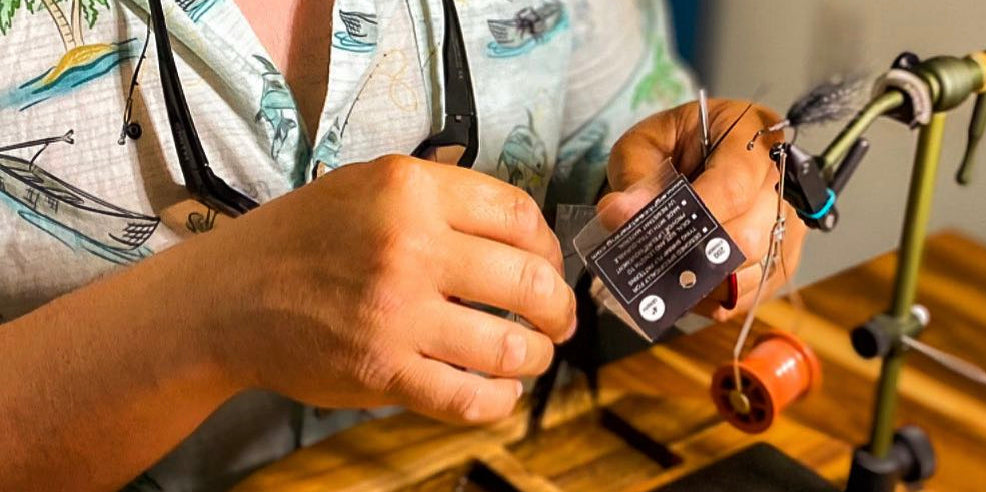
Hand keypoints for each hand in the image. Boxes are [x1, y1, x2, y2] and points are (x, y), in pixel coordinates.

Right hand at [189, 155, 574, 422]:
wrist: (228, 296)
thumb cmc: (304, 239)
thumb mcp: (371, 184)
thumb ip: (444, 197)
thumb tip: (524, 233)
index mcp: (410, 191)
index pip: (520, 216)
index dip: (549, 247)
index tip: (549, 265)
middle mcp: (408, 248)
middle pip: (530, 282)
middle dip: (559, 307)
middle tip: (558, 319)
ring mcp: (396, 314)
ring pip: (510, 346)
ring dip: (536, 356)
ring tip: (532, 355)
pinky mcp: (382, 373)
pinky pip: (470, 398)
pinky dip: (500, 400)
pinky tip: (500, 391)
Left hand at [603, 99, 806, 321]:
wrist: (700, 152)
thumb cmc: (676, 144)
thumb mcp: (645, 143)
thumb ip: (634, 175)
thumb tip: (619, 214)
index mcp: (749, 135)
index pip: (733, 186)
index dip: (696, 217)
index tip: (656, 236)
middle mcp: (780, 179)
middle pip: (748, 237)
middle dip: (694, 257)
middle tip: (651, 262)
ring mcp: (789, 220)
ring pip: (752, 271)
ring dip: (704, 282)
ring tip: (665, 274)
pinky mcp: (784, 255)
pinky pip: (752, 292)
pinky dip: (715, 297)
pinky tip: (688, 285)